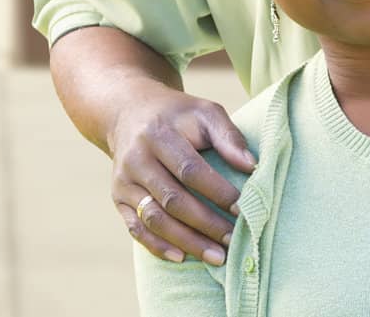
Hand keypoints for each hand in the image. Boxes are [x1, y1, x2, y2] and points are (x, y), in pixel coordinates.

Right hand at [107, 81, 256, 263]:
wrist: (128, 112)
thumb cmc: (177, 116)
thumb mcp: (203, 112)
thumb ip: (228, 136)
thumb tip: (251, 166)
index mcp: (158, 134)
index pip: (190, 169)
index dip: (217, 192)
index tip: (242, 209)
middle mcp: (136, 158)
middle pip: (172, 199)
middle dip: (206, 224)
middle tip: (234, 241)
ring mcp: (124, 180)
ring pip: (154, 218)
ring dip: (187, 241)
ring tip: (217, 257)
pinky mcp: (118, 197)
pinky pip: (136, 228)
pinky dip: (157, 246)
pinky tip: (181, 257)